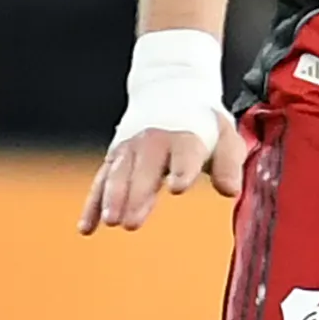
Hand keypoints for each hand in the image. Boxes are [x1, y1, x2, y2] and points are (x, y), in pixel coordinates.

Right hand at [78, 118, 247, 234]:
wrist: (169, 91)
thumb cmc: (202, 125)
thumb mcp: (225, 137)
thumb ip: (229, 164)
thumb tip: (230, 190)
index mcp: (185, 135)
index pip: (184, 151)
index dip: (182, 168)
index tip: (178, 187)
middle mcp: (153, 141)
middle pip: (144, 167)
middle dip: (137, 194)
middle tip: (132, 222)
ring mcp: (130, 149)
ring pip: (118, 174)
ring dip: (112, 198)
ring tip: (111, 221)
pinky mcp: (115, 160)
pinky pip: (101, 182)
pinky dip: (93, 204)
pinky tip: (88, 228)